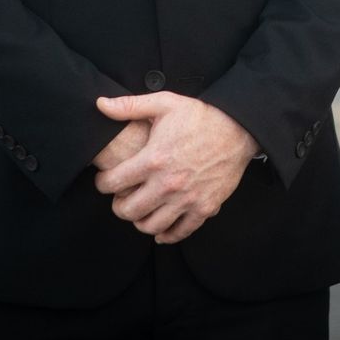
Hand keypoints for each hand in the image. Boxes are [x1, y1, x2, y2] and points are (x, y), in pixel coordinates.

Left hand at [92, 94, 257, 244]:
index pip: (113, 183)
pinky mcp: (205, 208)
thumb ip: (129, 106)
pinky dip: (167, 235)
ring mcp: (187, 199)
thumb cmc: (200, 116)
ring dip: (140, 221)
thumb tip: (100, 104)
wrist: (238, 129)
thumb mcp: (165, 103)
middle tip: (120, 198)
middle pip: (128, 210)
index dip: (102, 183)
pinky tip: (161, 230)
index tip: (105, 180)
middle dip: (118, 206)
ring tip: (140, 210)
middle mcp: (168, 184)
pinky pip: (180, 232)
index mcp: (153, 159)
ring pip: (151, 226)